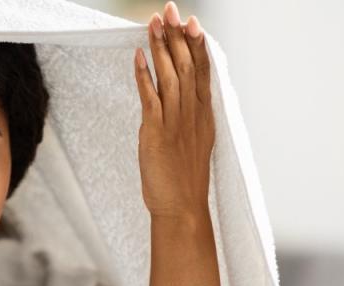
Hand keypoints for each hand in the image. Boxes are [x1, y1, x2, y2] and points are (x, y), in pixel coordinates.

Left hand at [133, 1, 214, 219]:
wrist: (182, 208)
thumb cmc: (185, 179)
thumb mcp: (195, 142)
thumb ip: (191, 118)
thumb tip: (184, 101)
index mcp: (205, 115)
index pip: (203, 71)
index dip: (197, 44)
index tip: (192, 22)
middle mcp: (193, 114)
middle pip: (186, 66)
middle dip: (177, 36)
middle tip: (169, 10)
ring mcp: (176, 122)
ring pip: (170, 76)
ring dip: (161, 47)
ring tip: (153, 23)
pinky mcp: (157, 133)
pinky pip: (150, 97)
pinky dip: (144, 75)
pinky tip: (139, 56)